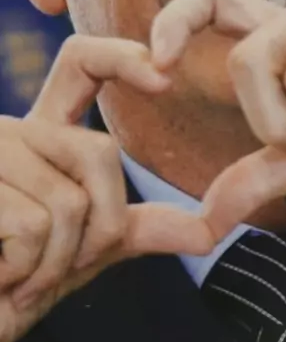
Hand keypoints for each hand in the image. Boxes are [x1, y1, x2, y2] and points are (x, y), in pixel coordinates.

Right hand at [0, 35, 215, 341]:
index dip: (123, 57)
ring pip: (69, 201)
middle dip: (99, 228)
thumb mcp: (82, 250)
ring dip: (54, 264)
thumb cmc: (11, 285)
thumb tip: (209, 232)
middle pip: (99, 152)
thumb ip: (137, 228)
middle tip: (52, 268)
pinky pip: (32, 226)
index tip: (165, 81)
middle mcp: (14, 130)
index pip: (83, 64)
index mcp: (43, 134)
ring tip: (16, 277)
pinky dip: (25, 271)